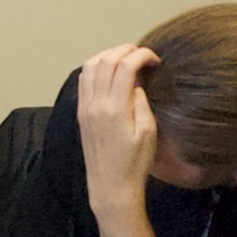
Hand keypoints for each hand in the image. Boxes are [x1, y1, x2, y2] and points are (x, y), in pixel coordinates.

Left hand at [77, 44, 162, 213]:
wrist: (110, 186)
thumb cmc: (134, 163)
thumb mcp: (148, 132)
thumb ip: (141, 101)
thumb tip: (135, 82)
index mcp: (115, 108)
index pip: (125, 66)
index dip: (142, 55)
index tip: (155, 59)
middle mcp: (96, 103)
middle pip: (106, 60)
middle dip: (125, 50)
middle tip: (142, 54)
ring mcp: (85, 107)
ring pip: (90, 66)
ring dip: (108, 55)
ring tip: (126, 58)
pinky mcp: (81, 112)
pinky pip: (83, 80)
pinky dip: (95, 67)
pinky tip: (109, 71)